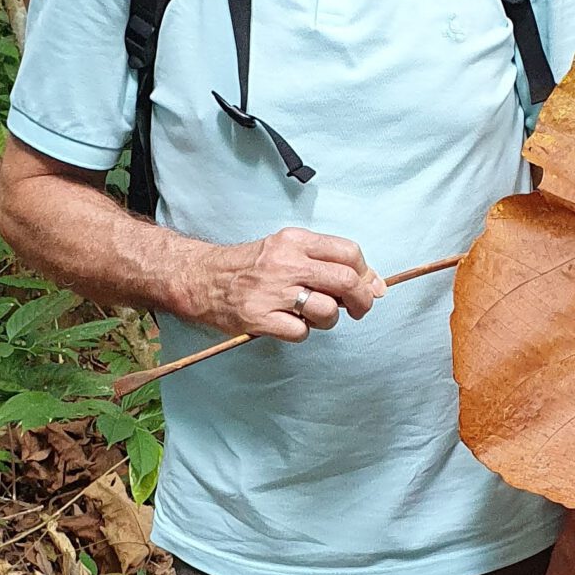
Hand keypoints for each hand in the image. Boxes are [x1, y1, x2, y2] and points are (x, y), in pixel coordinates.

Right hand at [173, 225, 384, 338]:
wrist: (202, 278)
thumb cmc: (250, 267)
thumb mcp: (286, 250)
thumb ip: (325, 262)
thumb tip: (373, 283)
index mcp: (295, 241)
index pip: (349, 253)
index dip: (366, 274)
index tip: (367, 286)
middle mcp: (285, 263)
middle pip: (345, 281)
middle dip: (362, 301)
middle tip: (358, 310)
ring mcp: (272, 291)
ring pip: (327, 310)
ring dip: (329, 320)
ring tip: (314, 316)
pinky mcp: (259, 317)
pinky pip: (301, 333)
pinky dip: (302, 333)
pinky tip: (288, 324)